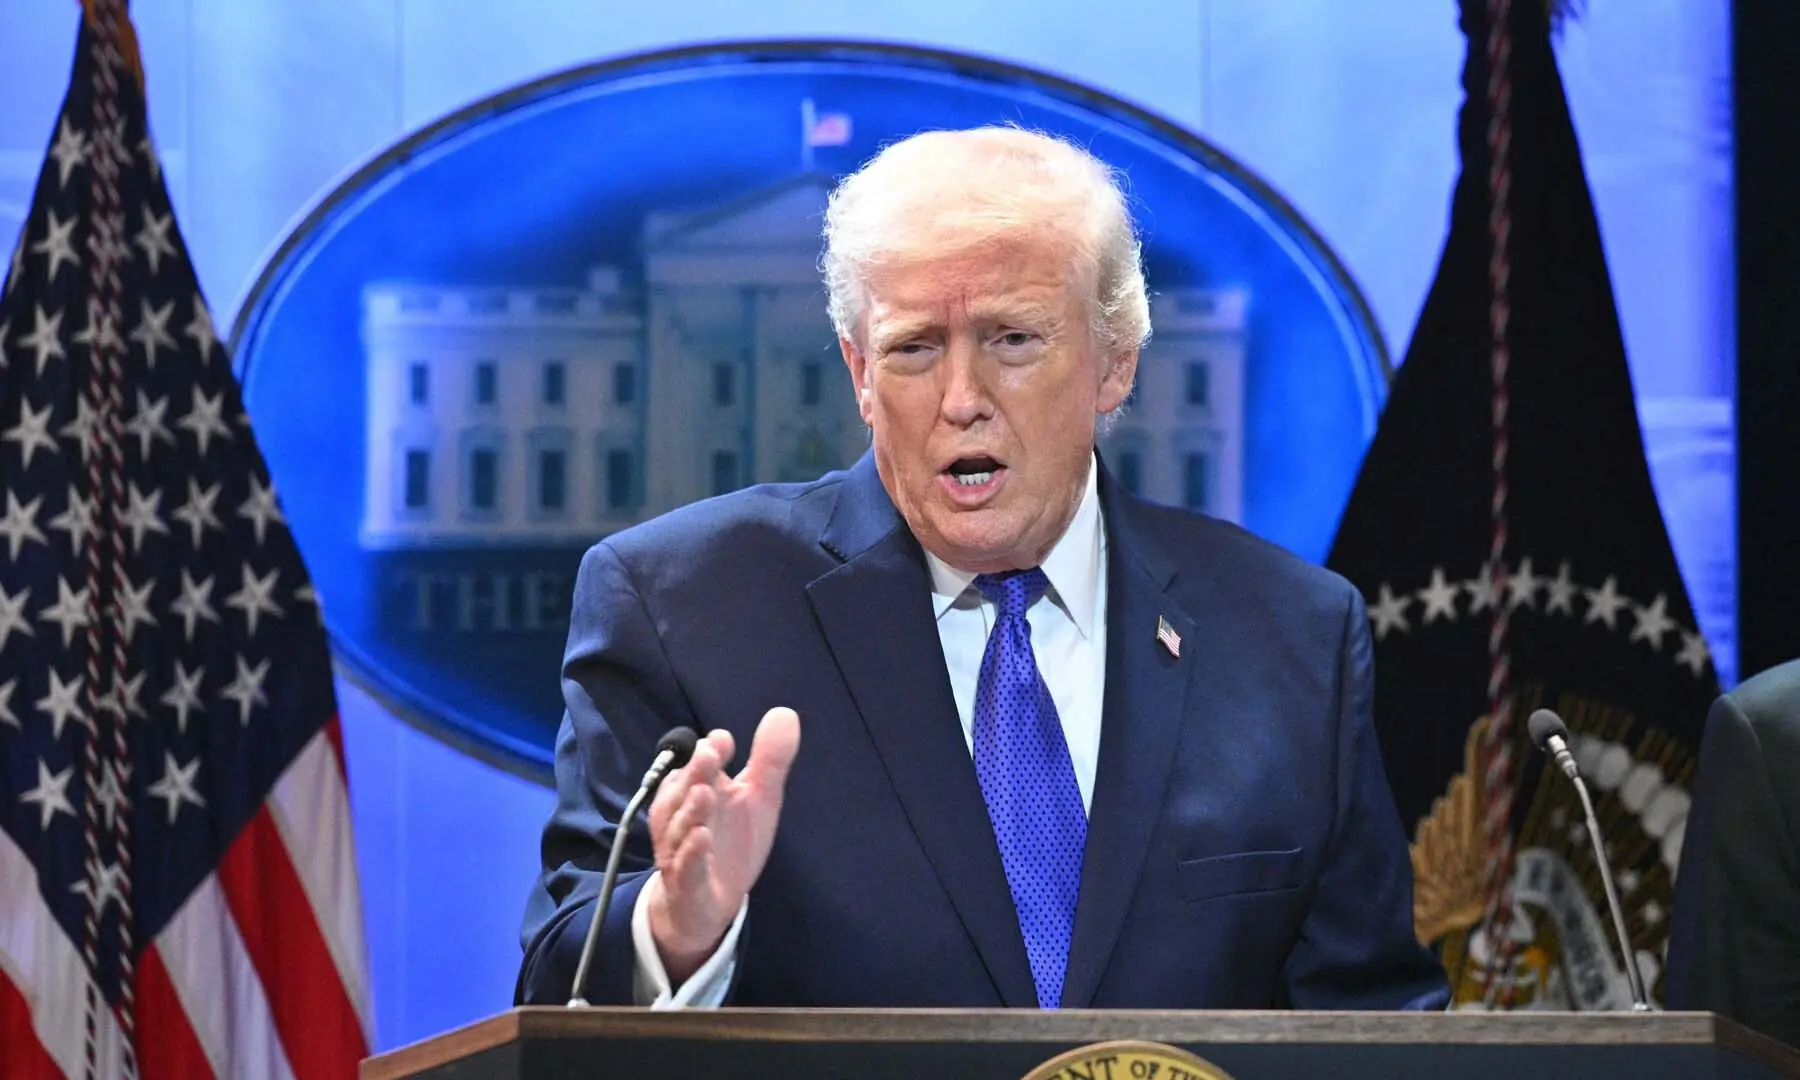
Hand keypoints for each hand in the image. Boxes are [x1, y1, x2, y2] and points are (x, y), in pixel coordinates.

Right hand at [644, 706, 800, 984]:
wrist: (706, 903)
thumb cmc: (729, 841)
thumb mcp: (758, 798)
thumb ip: (769, 759)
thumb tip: (785, 713)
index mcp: (696, 789)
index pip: (697, 764)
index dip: (711, 752)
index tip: (725, 741)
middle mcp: (681, 816)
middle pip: (685, 790)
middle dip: (696, 772)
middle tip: (710, 754)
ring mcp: (680, 850)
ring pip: (680, 827)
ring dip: (691, 810)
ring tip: (705, 793)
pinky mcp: (686, 884)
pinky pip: (685, 867)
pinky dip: (691, 853)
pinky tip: (702, 838)